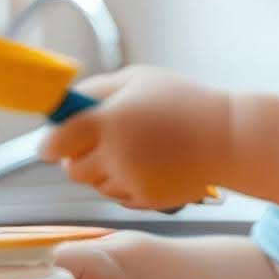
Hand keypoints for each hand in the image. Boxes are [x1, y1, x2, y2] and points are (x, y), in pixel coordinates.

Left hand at [38, 65, 230, 211]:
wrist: (228, 137)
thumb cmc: (184, 102)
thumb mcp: (138, 78)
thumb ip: (97, 90)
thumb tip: (66, 103)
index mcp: (109, 120)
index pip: (56, 142)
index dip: (50, 145)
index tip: (51, 144)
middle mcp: (116, 154)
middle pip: (71, 170)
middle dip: (77, 159)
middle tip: (96, 144)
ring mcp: (131, 181)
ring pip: (95, 186)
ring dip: (102, 172)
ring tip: (132, 152)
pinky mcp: (147, 200)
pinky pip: (119, 198)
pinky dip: (125, 185)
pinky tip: (147, 167)